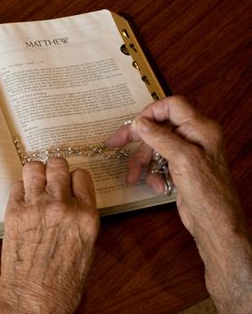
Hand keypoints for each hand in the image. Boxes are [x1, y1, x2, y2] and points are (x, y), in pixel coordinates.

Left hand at [0, 157, 98, 313]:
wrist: (33, 297)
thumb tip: (76, 204)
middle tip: (52, 175)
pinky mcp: (14, 212)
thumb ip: (82, 221)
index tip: (70, 182)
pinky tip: (24, 199)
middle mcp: (62, 207)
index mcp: (85, 216)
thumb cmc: (61, 283)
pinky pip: (17, 186)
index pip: (82, 176)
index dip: (75, 177)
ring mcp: (36, 207)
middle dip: (55, 168)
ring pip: (34, 167)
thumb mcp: (86, 250)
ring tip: (36, 181)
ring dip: (36, 172)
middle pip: (58, 165)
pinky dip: (21, 189)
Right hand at [107, 95, 251, 312]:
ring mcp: (187, 154)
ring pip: (155, 147)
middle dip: (138, 140)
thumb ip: (160, 137)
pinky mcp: (181, 170)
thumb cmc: (207, 192)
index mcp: (200, 129)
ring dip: (142, 161)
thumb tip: (140, 123)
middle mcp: (195, 138)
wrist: (215, 225)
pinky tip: (155, 186)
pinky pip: (158, 163)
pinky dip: (152, 174)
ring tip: (133, 177)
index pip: (172, 106)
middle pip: (158, 127)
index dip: (150, 112)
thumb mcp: (182, 159)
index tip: (134, 126)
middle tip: (115, 144)